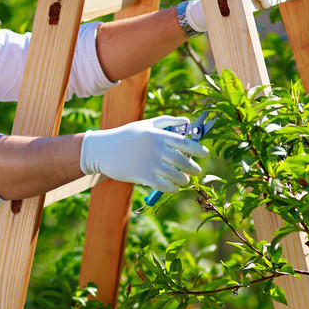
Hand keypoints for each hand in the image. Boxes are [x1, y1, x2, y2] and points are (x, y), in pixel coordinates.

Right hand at [80, 115, 208, 192]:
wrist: (103, 149)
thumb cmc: (126, 136)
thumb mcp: (145, 124)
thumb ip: (167, 121)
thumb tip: (187, 121)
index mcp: (158, 135)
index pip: (184, 142)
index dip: (198, 149)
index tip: (205, 154)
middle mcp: (156, 149)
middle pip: (182, 161)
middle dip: (193, 168)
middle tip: (196, 171)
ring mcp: (150, 163)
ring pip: (175, 175)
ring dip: (183, 179)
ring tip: (184, 180)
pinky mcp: (142, 176)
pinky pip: (163, 185)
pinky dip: (172, 188)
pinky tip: (174, 187)